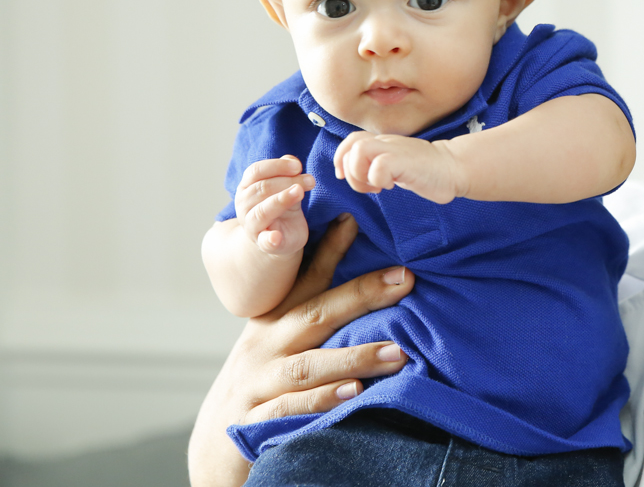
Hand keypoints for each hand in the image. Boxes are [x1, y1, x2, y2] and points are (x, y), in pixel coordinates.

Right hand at [188, 215, 414, 486]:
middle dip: (362, 294)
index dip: (329, 249)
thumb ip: (317, 320)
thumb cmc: (261, 386)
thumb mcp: (281, 346)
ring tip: (397, 352)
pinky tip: (355, 393)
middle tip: (406, 279)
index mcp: (275, 323)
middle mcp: (266, 347)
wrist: (215, 445)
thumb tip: (370, 290)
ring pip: (309, 365)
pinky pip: (291, 408)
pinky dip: (322, 400)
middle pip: (316, 313)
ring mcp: (259, 383)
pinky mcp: (254, 422)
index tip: (355, 220)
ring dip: (355, 357)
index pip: (306, 280)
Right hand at [235, 155, 312, 254]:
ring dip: (281, 200)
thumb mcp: (286, 187)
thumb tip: (292, 160)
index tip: (298, 166)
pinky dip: (270, 239)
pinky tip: (276, 237)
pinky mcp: (264, 243)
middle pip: (262, 188)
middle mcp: (244, 205)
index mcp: (247, 187)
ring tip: (299, 192)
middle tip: (310, 180)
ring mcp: (252, 226)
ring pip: (262, 211)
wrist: (280, 237)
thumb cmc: (282, 207)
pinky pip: (265, 241)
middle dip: (288, 181)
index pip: (256, 171)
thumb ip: (287, 172)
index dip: (277, 166)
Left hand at [334, 132, 465, 203]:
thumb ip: (378, 165)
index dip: (341, 158)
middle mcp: (386, 143)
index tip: (345, 177)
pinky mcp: (404, 161)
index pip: (351, 140)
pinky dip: (378, 179)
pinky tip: (390, 186)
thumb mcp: (396, 165)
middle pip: (351, 148)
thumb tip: (356, 176)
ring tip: (377, 187)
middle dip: (351, 174)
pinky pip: (379, 166)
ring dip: (361, 174)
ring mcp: (395, 150)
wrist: (454, 168)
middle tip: (368, 187)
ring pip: (359, 151)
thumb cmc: (425, 171)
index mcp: (383, 144)